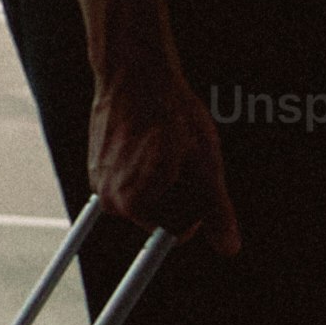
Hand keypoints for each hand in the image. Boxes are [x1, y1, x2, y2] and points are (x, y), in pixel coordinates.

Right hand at [84, 60, 241, 258]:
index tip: (193, 172)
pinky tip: (150, 142)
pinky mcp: (96, 168)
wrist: (135, 77)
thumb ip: (216, 209)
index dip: (195, 205)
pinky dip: (144, 168)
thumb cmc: (172, 115)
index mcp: (135, 204)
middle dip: (177, 194)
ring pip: (146, 198)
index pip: (177, 232)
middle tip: (179, 156)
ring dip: (162, 179)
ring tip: (165, 146)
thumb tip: (229, 248)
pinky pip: (130, 183)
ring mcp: (99, 183)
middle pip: (159, 216)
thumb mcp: (205, 163)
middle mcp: (109, 200)